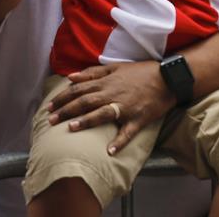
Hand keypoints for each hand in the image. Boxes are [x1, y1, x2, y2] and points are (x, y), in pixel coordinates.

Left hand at [47, 61, 173, 154]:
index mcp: (107, 82)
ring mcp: (125, 107)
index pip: (79, 89)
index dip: (63, 98)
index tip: (50, 107)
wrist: (168, 77)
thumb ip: (93, 72)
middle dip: (66, 111)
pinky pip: (128, 132)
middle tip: (50, 120)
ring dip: (86, 122)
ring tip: (70, 129)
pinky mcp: (138, 118)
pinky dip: (119, 142)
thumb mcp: (116, 67)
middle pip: (85, 102)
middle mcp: (113, 94)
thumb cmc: (142, 72)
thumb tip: (71, 77)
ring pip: (102, 114)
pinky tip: (110, 152)